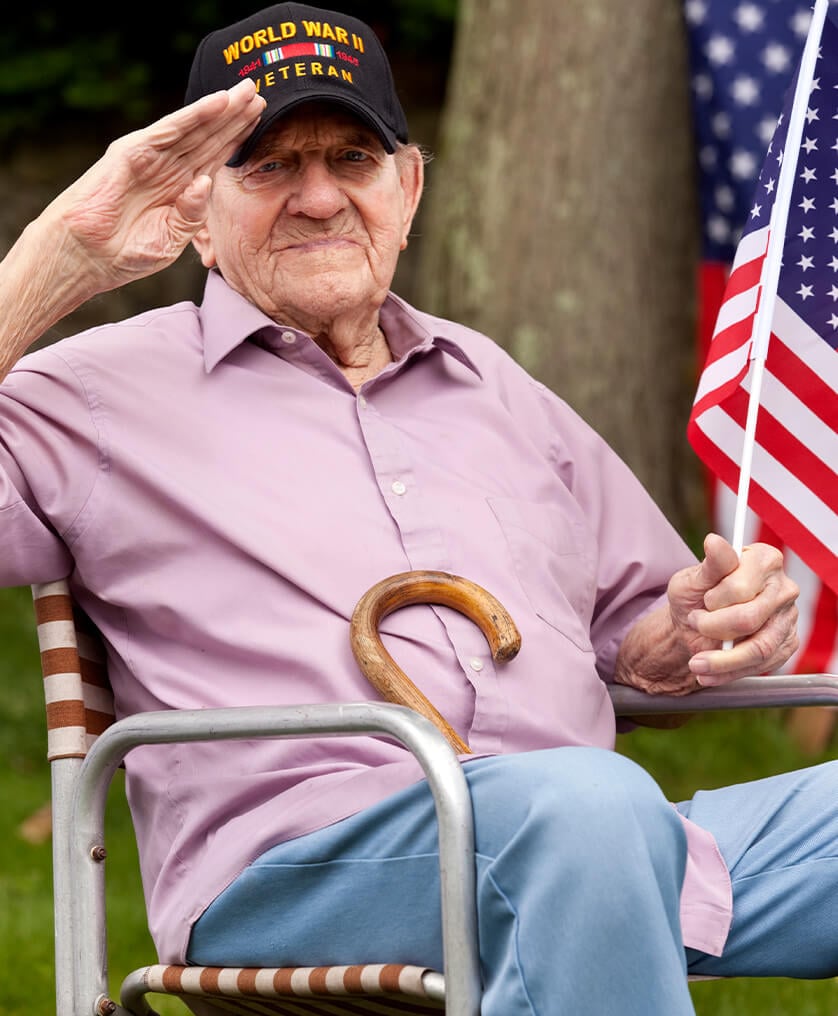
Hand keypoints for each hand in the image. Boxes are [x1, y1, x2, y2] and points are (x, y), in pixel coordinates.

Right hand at [37, 79, 264, 296]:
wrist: (86, 256)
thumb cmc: (125, 252)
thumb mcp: (172, 238)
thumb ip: (192, 214)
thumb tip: (205, 181)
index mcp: (180, 187)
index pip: (215, 156)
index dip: (238, 138)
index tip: (263, 121)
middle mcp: (169, 167)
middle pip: (209, 136)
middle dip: (236, 116)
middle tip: (263, 93)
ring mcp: (151, 157)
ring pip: (195, 128)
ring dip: (222, 109)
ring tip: (248, 91)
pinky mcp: (133, 152)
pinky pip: (170, 130)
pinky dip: (194, 115)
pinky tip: (218, 103)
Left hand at [614, 533, 798, 696]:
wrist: (695, 626)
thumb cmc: (695, 596)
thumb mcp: (692, 579)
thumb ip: (709, 565)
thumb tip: (714, 541)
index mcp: (764, 560)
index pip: (741, 587)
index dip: (716, 599)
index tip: (703, 602)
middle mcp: (782, 587)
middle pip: (749, 619)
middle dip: (712, 628)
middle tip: (695, 623)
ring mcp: (788, 618)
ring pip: (758, 648)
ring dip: (720, 660)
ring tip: (696, 663)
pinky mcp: (786, 645)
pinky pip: (761, 665)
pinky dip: (729, 673)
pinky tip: (709, 672)